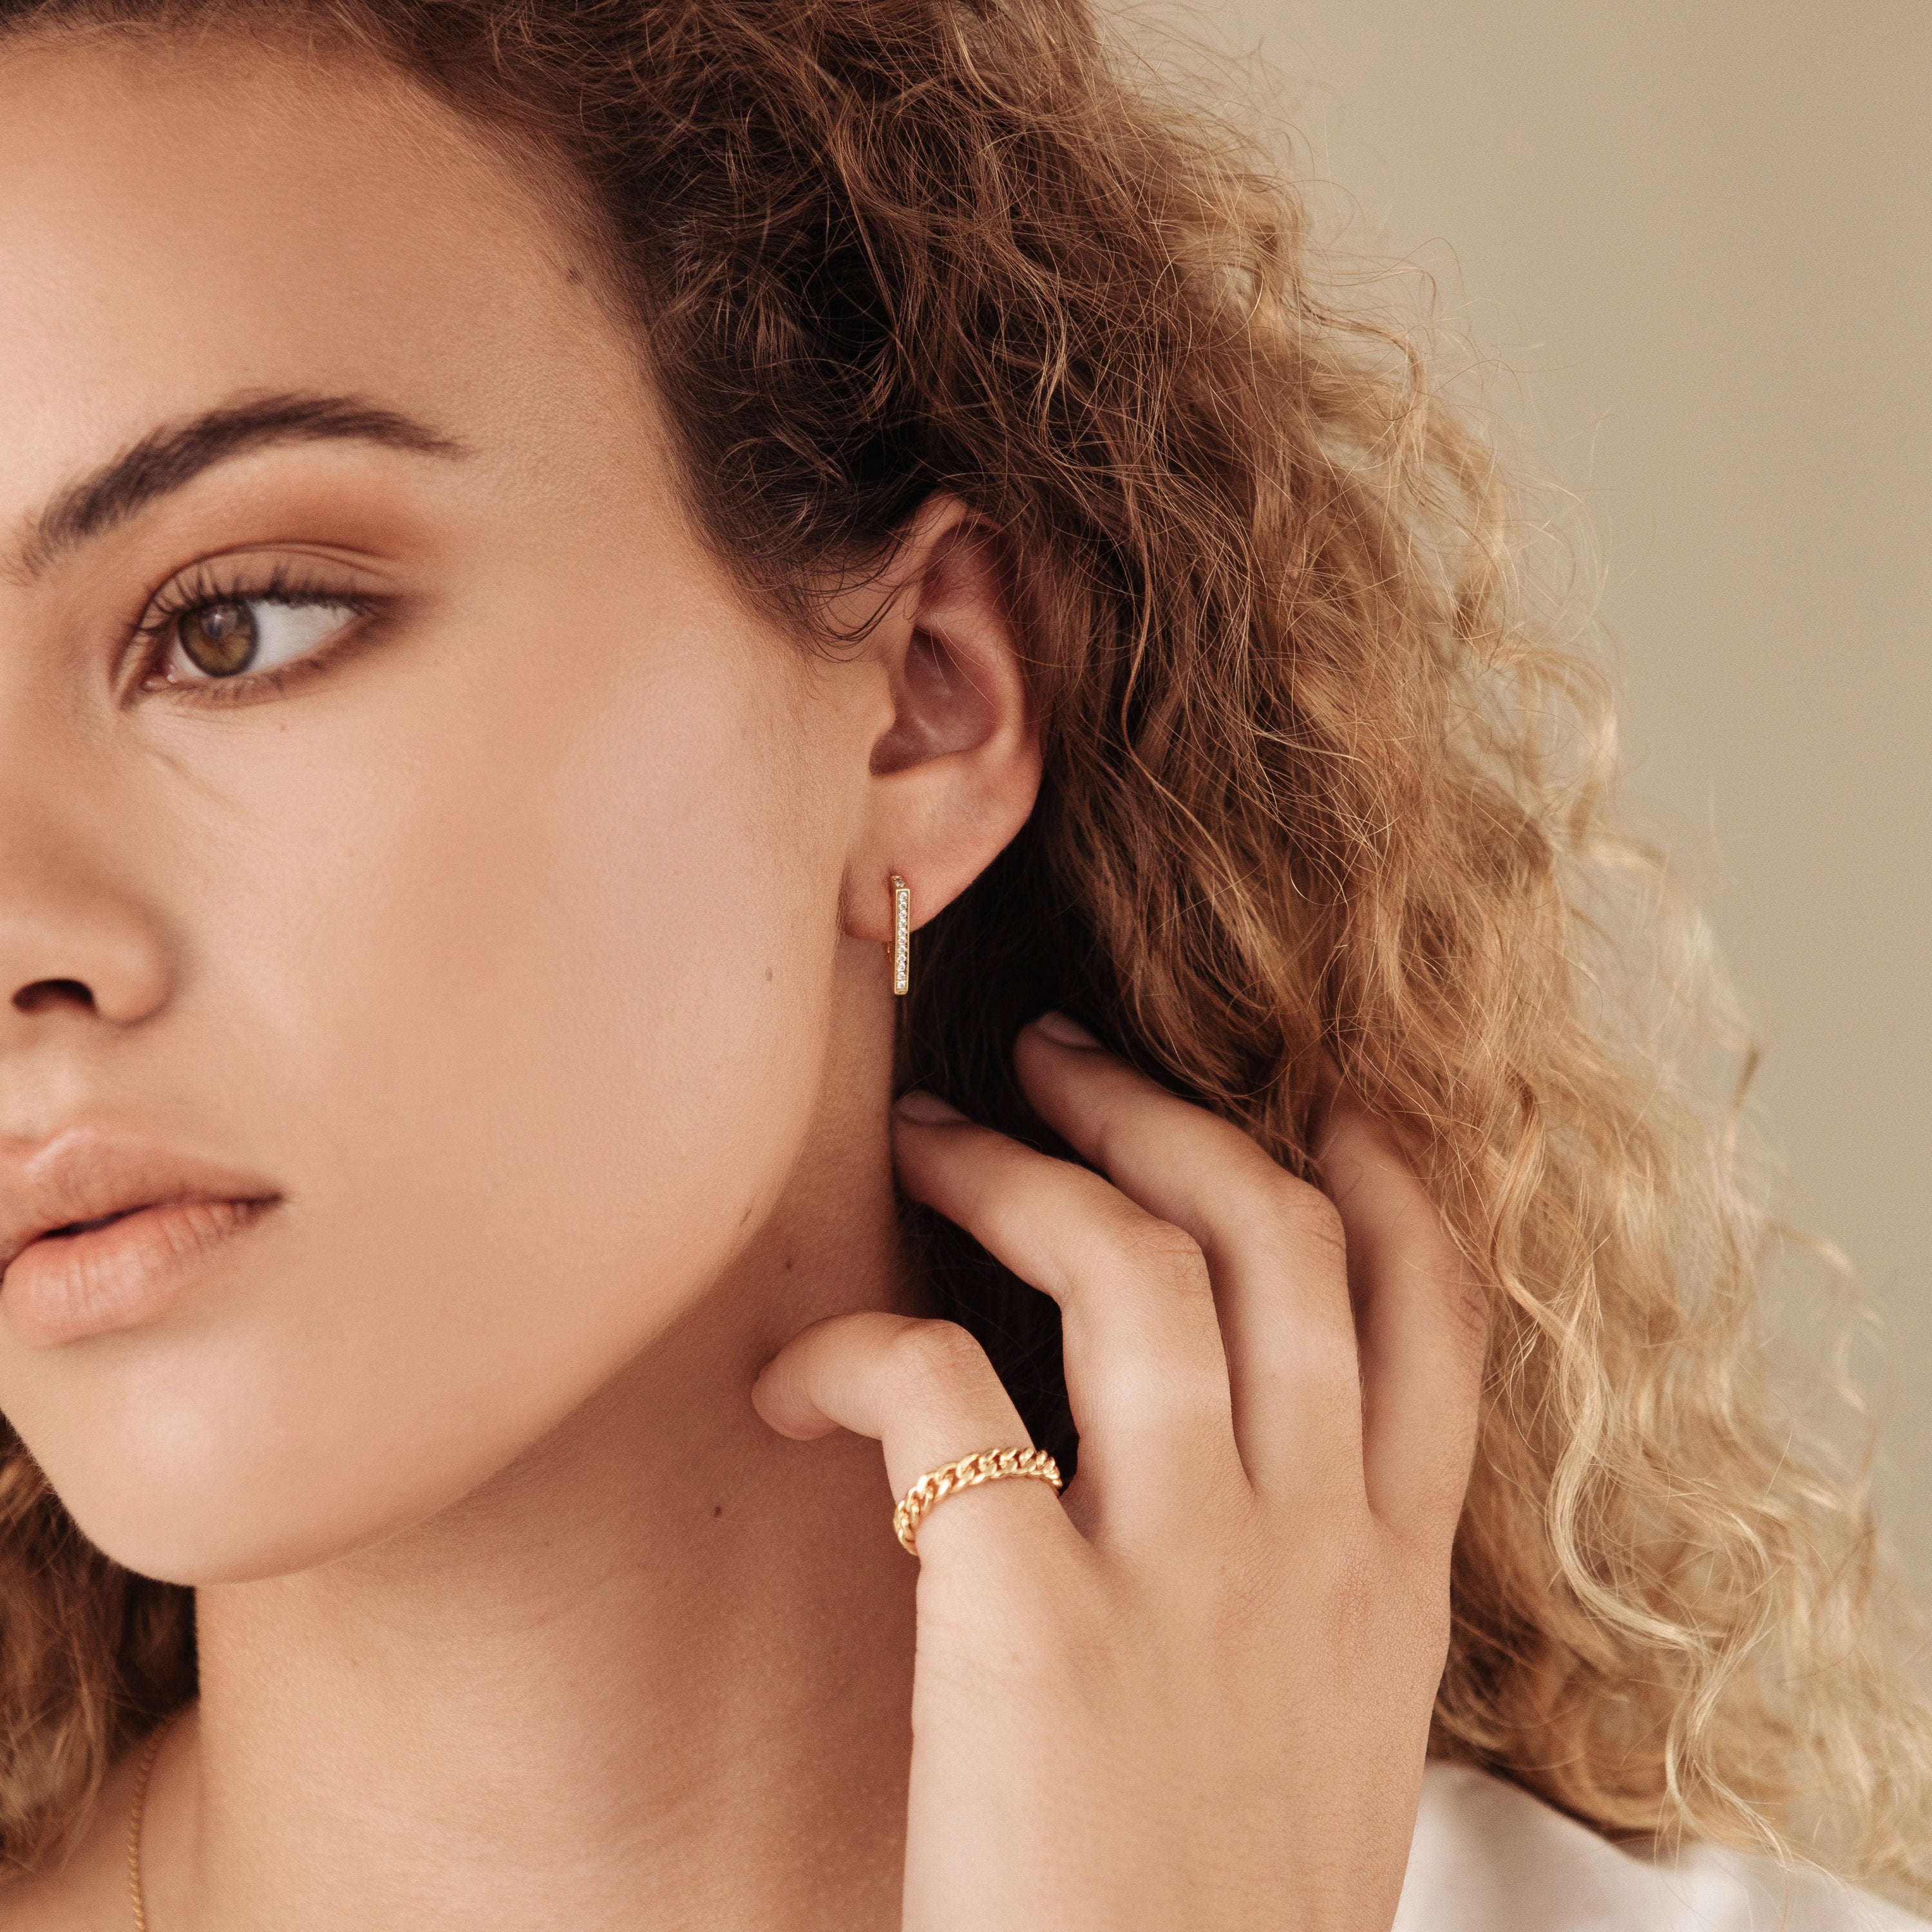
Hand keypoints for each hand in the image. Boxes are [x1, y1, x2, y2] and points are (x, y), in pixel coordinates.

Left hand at [753, 1014, 1485, 1931]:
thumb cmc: (1212, 1922)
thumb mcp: (1326, 1742)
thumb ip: (1312, 1600)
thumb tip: (1242, 1477)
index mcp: (1389, 1581)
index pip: (1434, 1312)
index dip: (1381, 1172)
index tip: (1312, 1093)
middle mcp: (1312, 1549)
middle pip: (1273, 1239)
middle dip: (1165, 1113)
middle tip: (1058, 1059)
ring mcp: (1188, 1581)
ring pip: (1136, 1270)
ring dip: (1020, 1171)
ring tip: (926, 1133)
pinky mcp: (1036, 1632)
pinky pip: (941, 1401)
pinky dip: (855, 1354)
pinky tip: (794, 1378)